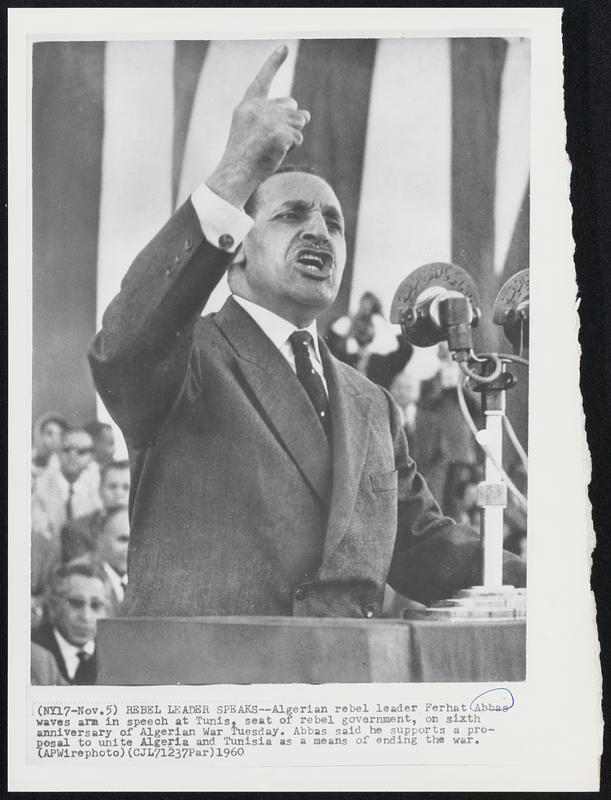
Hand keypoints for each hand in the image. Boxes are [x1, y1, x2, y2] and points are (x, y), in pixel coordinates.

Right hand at [206, 45, 310, 207]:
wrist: (235, 174)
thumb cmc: (244, 156)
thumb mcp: (251, 130)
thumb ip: (273, 116)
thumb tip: (306, 114)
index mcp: (248, 105)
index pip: (263, 80)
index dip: (274, 62)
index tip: (284, 47)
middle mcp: (258, 107)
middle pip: (291, 106)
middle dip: (291, 121)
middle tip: (273, 139)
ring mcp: (269, 120)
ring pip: (299, 121)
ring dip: (293, 135)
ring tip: (274, 147)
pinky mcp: (279, 134)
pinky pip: (298, 138)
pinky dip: (292, 148)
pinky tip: (277, 154)